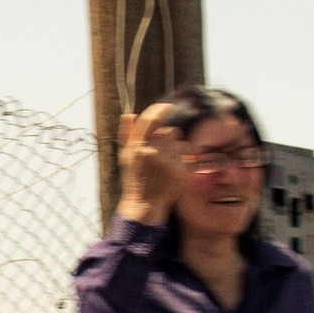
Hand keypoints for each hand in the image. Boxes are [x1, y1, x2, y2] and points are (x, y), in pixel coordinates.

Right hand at [115, 104, 184, 223]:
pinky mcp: (178, 172)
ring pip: (183, 144)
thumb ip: (126, 135)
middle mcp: (151, 152)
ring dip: (181, 151)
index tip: (168, 107)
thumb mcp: (125, 158)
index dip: (160, 110)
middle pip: (171, 132)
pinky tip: (174, 175)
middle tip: (166, 153)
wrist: (143, 205)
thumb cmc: (134, 179)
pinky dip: (184, 165)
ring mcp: (166, 162)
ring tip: (172, 163)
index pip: (150, 120)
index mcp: (136, 147)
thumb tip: (129, 114)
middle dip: (171, 140)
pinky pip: (187, 159)